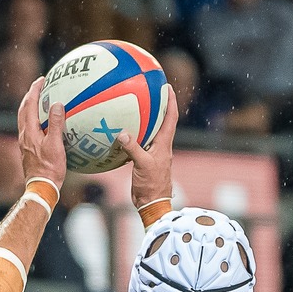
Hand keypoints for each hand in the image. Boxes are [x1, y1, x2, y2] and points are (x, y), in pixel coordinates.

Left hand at [16, 77, 66, 190]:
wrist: (41, 188)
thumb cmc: (49, 169)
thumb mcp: (56, 145)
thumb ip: (56, 124)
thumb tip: (57, 104)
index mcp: (29, 131)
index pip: (30, 104)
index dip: (35, 90)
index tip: (42, 79)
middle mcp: (24, 135)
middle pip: (24, 109)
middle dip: (31, 95)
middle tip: (40, 86)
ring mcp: (24, 143)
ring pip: (24, 118)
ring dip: (31, 106)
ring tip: (41, 101)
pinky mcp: (28, 150)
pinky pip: (29, 128)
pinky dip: (35, 119)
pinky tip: (44, 123)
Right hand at [117, 83, 178, 210]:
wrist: (152, 204)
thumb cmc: (152, 185)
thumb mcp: (142, 165)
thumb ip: (133, 148)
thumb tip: (122, 133)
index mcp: (164, 144)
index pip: (171, 118)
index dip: (171, 102)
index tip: (168, 87)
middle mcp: (161, 147)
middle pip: (163, 121)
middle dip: (160, 105)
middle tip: (153, 91)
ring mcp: (154, 154)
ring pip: (151, 132)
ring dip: (147, 120)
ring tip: (137, 107)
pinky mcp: (145, 161)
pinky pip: (140, 143)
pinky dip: (134, 135)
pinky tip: (123, 133)